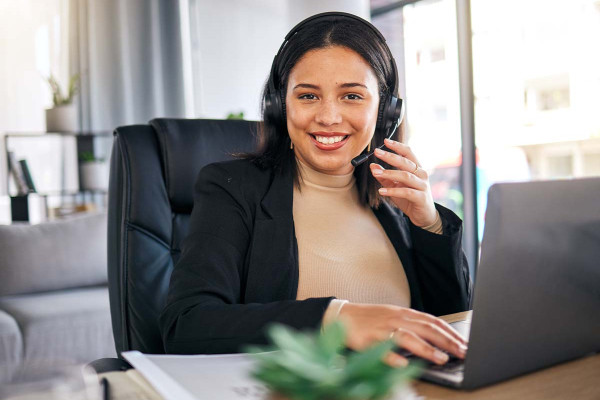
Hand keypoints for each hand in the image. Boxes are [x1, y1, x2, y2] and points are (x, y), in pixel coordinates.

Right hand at [338, 303, 466, 366]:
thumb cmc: (370, 319)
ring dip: (426, 348)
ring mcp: (382, 329)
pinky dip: (393, 357)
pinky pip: (382, 349)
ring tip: (441, 358)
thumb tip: (436, 336)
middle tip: (462, 352)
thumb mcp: (394, 317)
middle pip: (425, 328)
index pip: (433, 321)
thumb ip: (413, 325)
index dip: (450, 332)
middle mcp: (396, 319)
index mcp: (403, 313)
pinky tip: (403, 364)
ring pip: (407, 337)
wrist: (341, 315)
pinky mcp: (368, 340)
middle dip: (446, 341)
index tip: (464, 343)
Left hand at [370, 138, 436, 227]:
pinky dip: (392, 191)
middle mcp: (421, 174)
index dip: (397, 146)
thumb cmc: (410, 198)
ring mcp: (422, 186)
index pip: (408, 153)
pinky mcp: (421, 197)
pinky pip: (406, 192)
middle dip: (390, 156)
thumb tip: (372, 166)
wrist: (423, 216)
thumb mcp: (395, 186)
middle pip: (405, 162)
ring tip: (376, 173)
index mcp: (417, 168)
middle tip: (377, 152)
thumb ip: (385, 176)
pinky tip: (381, 191)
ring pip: (405, 176)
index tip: (385, 141)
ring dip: (389, 173)